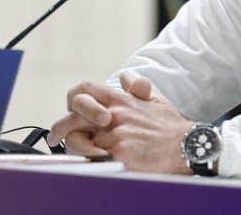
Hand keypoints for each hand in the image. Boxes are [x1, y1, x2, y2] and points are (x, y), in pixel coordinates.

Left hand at [48, 73, 195, 173]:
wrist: (186, 145)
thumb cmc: (171, 125)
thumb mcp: (155, 98)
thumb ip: (136, 87)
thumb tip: (124, 76)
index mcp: (120, 100)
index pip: (85, 91)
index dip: (72, 100)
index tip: (68, 111)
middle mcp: (114, 115)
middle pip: (73, 118)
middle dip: (60, 129)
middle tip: (54, 137)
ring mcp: (114, 135)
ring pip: (78, 142)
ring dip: (74, 148)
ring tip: (76, 154)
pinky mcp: (117, 155)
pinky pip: (92, 160)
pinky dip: (88, 162)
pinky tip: (92, 164)